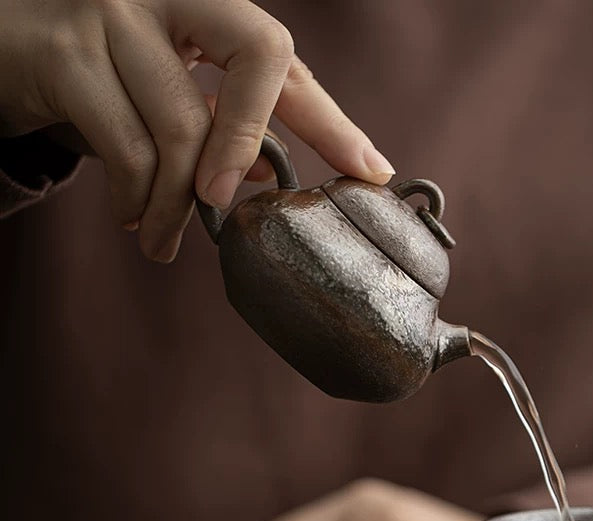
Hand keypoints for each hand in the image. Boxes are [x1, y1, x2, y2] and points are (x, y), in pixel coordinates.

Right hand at [0, 0, 393, 261]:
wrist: (6, 47)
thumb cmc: (102, 76)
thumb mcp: (171, 91)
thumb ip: (225, 124)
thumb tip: (269, 181)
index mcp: (206, 4)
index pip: (284, 59)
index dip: (332, 119)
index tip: (371, 171)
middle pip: (258, 57)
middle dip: (254, 146)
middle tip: (226, 208)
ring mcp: (115, 12)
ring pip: (184, 128)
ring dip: (176, 206)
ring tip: (163, 240)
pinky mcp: (65, 51)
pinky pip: (126, 148)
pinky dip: (135, 200)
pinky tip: (132, 218)